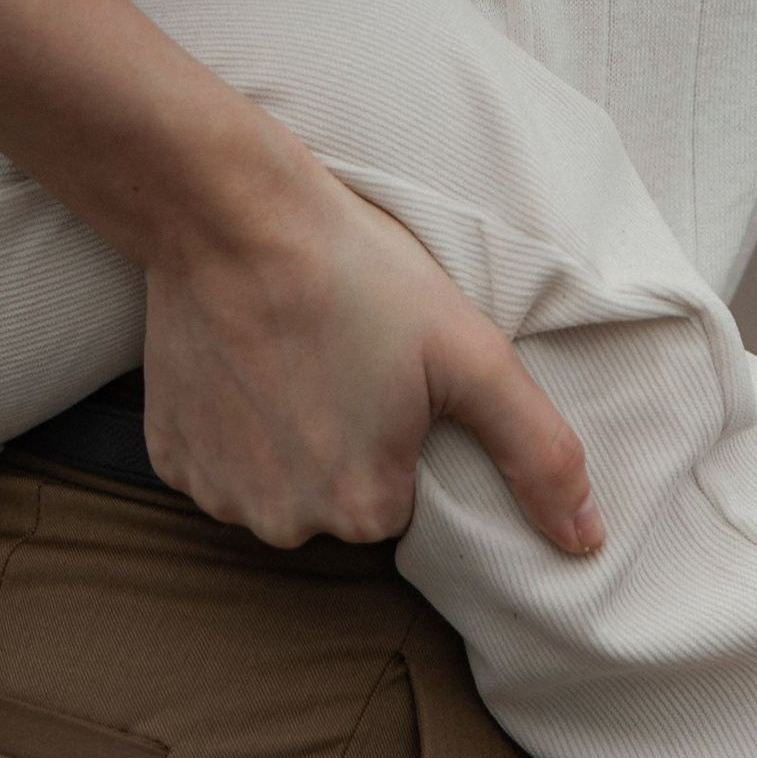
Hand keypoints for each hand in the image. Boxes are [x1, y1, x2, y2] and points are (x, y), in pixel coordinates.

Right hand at [140, 139, 603, 554]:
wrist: (231, 215)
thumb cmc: (357, 275)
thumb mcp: (471, 355)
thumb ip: (537, 455)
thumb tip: (588, 542)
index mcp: (363, 511)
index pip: (402, 498)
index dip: (401, 431)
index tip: (387, 373)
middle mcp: (283, 524)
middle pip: (337, 499)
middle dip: (347, 441)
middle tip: (342, 357)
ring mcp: (217, 493)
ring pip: (277, 483)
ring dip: (288, 437)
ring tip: (294, 355)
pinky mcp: (168, 457)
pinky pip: (219, 461)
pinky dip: (233, 425)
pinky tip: (246, 363)